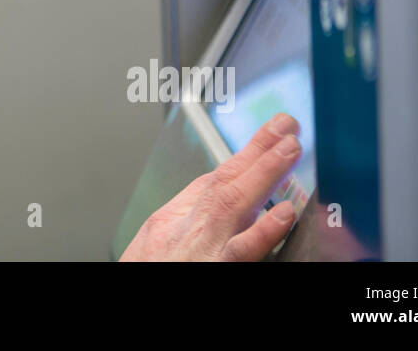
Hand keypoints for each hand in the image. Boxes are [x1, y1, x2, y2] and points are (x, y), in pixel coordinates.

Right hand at [119, 112, 301, 260]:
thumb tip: (220, 201)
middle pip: (225, 180)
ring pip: (233, 203)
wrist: (127, 292)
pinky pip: (242, 251)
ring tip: (290, 149)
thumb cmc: (144, 271)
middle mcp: (187, 227)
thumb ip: (189, 220)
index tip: (272, 134)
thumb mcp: (157, 240)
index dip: (245, 154)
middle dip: (257, 150)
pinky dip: (263, 231)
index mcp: (174, 218)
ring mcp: (201, 248)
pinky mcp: (214, 270)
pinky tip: (285, 214)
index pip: (216, 178)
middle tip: (287, 125)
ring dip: (263, 173)